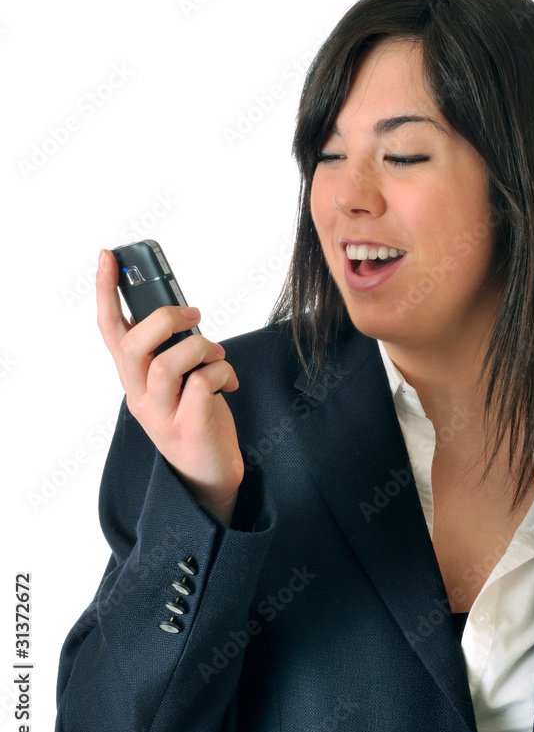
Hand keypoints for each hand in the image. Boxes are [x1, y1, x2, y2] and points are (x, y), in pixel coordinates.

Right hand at [96, 248, 244, 522]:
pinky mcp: (187, 430)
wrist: (209, 475)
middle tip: (194, 314)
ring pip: (166, 365)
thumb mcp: (176, 378)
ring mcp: (160, 415)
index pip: (109, 329)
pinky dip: (220, 374)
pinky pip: (199, 388)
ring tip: (218, 355)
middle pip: (132, 345)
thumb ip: (171, 348)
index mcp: (133, 377)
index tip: (108, 256)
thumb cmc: (195, 416)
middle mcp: (138, 395)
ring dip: (200, 348)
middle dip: (165, 318)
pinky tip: (229, 381)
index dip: (105, 291)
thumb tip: (181, 311)